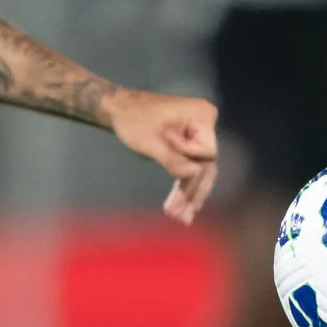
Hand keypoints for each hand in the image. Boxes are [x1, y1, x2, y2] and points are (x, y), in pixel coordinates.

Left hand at [106, 86, 218, 222]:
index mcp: (201, 115)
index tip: (166, 159)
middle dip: (192, 191)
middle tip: (181, 217)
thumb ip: (173, 159)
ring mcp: (200, 133)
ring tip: (180, 218)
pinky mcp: (191, 142)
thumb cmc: (133, 120)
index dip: (188, 161)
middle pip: (206, 164)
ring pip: (200, 170)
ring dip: (188, 194)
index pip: (206, 151)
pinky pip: (191, 166)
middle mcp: (206, 123)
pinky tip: (180, 206)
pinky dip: (184, 185)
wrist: (120, 109)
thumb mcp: (150, 141)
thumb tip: (194, 174)